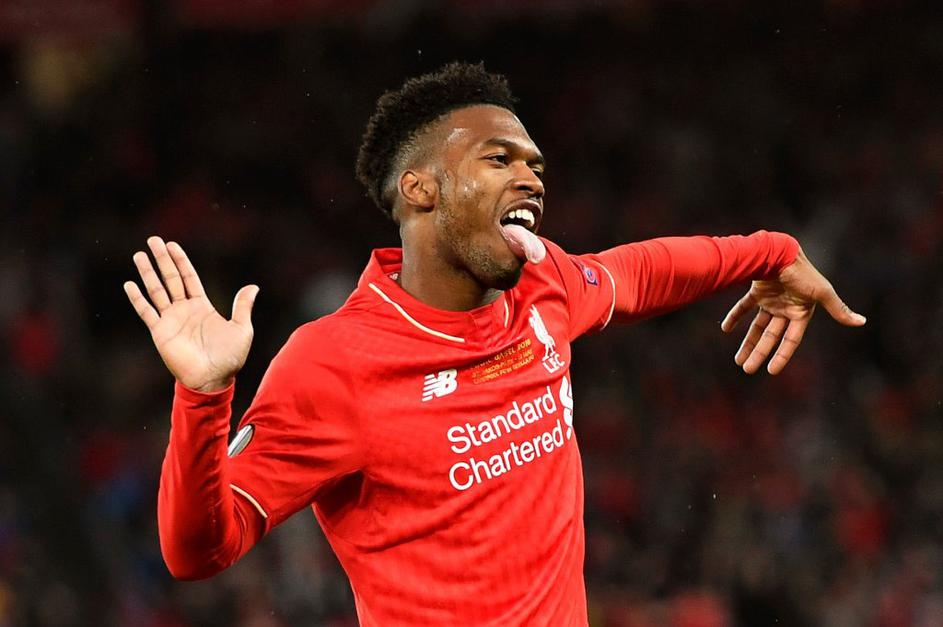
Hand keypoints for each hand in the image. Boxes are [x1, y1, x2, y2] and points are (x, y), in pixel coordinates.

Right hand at [123, 236, 258, 391]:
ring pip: (156, 290)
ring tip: (139, 254)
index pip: (189, 277)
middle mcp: (184, 310)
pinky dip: (137, 298)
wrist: (213, 379)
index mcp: (202, 306)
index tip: (172, 245)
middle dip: (162, 259)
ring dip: (148, 273)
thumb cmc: (230, 357)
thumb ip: (243, 306)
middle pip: (170, 278)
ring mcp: (170, 320)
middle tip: (153, 240)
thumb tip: (253, 286)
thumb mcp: (242, 329)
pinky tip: (129, 284)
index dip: (181, 261)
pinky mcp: (160, 332)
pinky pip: (146, 312)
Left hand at [720, 249, 865, 374]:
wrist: (781, 251)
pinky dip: (734, 317)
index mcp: (801, 312)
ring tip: (738, 360)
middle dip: (759, 353)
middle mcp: (785, 309)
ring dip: (748, 342)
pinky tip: (725, 329)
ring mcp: (771, 301)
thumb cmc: (803, 273)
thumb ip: (838, 309)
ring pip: (757, 326)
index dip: (782, 355)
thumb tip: (862, 321)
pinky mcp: (757, 292)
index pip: (790, 340)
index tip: (771, 371)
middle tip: (746, 369)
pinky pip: (743, 307)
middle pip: (771, 337)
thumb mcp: (822, 293)